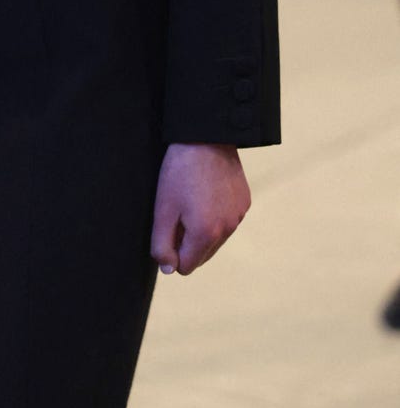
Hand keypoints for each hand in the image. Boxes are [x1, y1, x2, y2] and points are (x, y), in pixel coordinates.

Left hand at [150, 142, 249, 276]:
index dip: (172, 251)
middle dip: (188, 242)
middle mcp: (227, 230)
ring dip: (203, 229)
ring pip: (216, 239)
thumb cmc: (179, 171)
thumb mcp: (162, 208)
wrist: (206, 136)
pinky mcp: (245, 202)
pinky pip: (228, 221)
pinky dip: (216, 215)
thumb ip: (162, 245)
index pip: (186, 266)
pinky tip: (207, 192)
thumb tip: (169, 270)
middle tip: (178, 211)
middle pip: (202, 255)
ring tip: (192, 199)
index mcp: (205, 234)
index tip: (167, 227)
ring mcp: (239, 216)